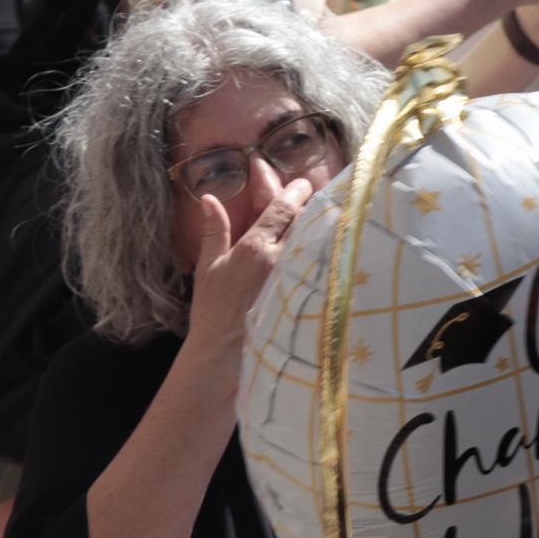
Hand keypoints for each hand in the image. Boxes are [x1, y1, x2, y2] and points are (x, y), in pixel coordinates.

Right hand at [182, 182, 311, 359]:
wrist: (224, 354)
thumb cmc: (213, 312)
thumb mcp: (208, 267)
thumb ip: (214, 230)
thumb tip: (209, 199)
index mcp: (255, 247)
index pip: (283, 208)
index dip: (296, 191)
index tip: (303, 183)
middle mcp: (280, 259)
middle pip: (306, 220)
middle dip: (312, 205)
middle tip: (315, 198)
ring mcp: (295, 278)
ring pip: (317, 240)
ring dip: (321, 226)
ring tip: (326, 217)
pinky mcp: (304, 295)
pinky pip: (320, 264)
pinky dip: (325, 252)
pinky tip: (330, 248)